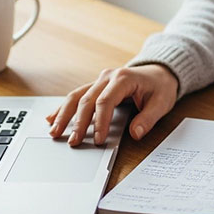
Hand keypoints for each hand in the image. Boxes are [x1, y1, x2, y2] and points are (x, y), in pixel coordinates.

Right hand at [44, 63, 178, 146]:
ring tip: (54, 131)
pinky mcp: (95, 86)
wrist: (160, 72)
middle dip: (78, 122)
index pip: (105, 101)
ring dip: (64, 114)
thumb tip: (135, 134)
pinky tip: (51, 118)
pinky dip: (63, 107)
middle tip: (73, 142)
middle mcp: (107, 77)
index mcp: (123, 79)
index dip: (100, 122)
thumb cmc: (160, 87)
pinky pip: (76, 96)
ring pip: (76, 96)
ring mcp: (99, 80)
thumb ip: (148, 119)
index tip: (98, 140)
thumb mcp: (162, 103)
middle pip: (86, 99)